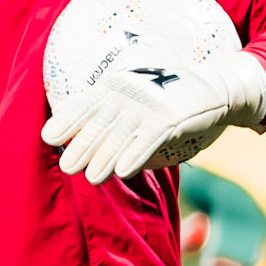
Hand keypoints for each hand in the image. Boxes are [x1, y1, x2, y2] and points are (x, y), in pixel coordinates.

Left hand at [42, 52, 265, 185]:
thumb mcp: (132, 100)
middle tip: (67, 166)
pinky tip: (125, 171)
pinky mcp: (171, 119)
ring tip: (92, 177)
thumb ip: (105, 117)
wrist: (216, 88)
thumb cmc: (166, 100)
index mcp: (113, 88)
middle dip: (82, 145)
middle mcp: (128, 95)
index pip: (84, 104)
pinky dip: (136, 155)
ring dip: (106, 157)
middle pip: (100, 123)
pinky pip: (150, 139)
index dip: (67, 120)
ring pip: (122, 134)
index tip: (49, 137)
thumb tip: (69, 137)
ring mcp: (150, 106)